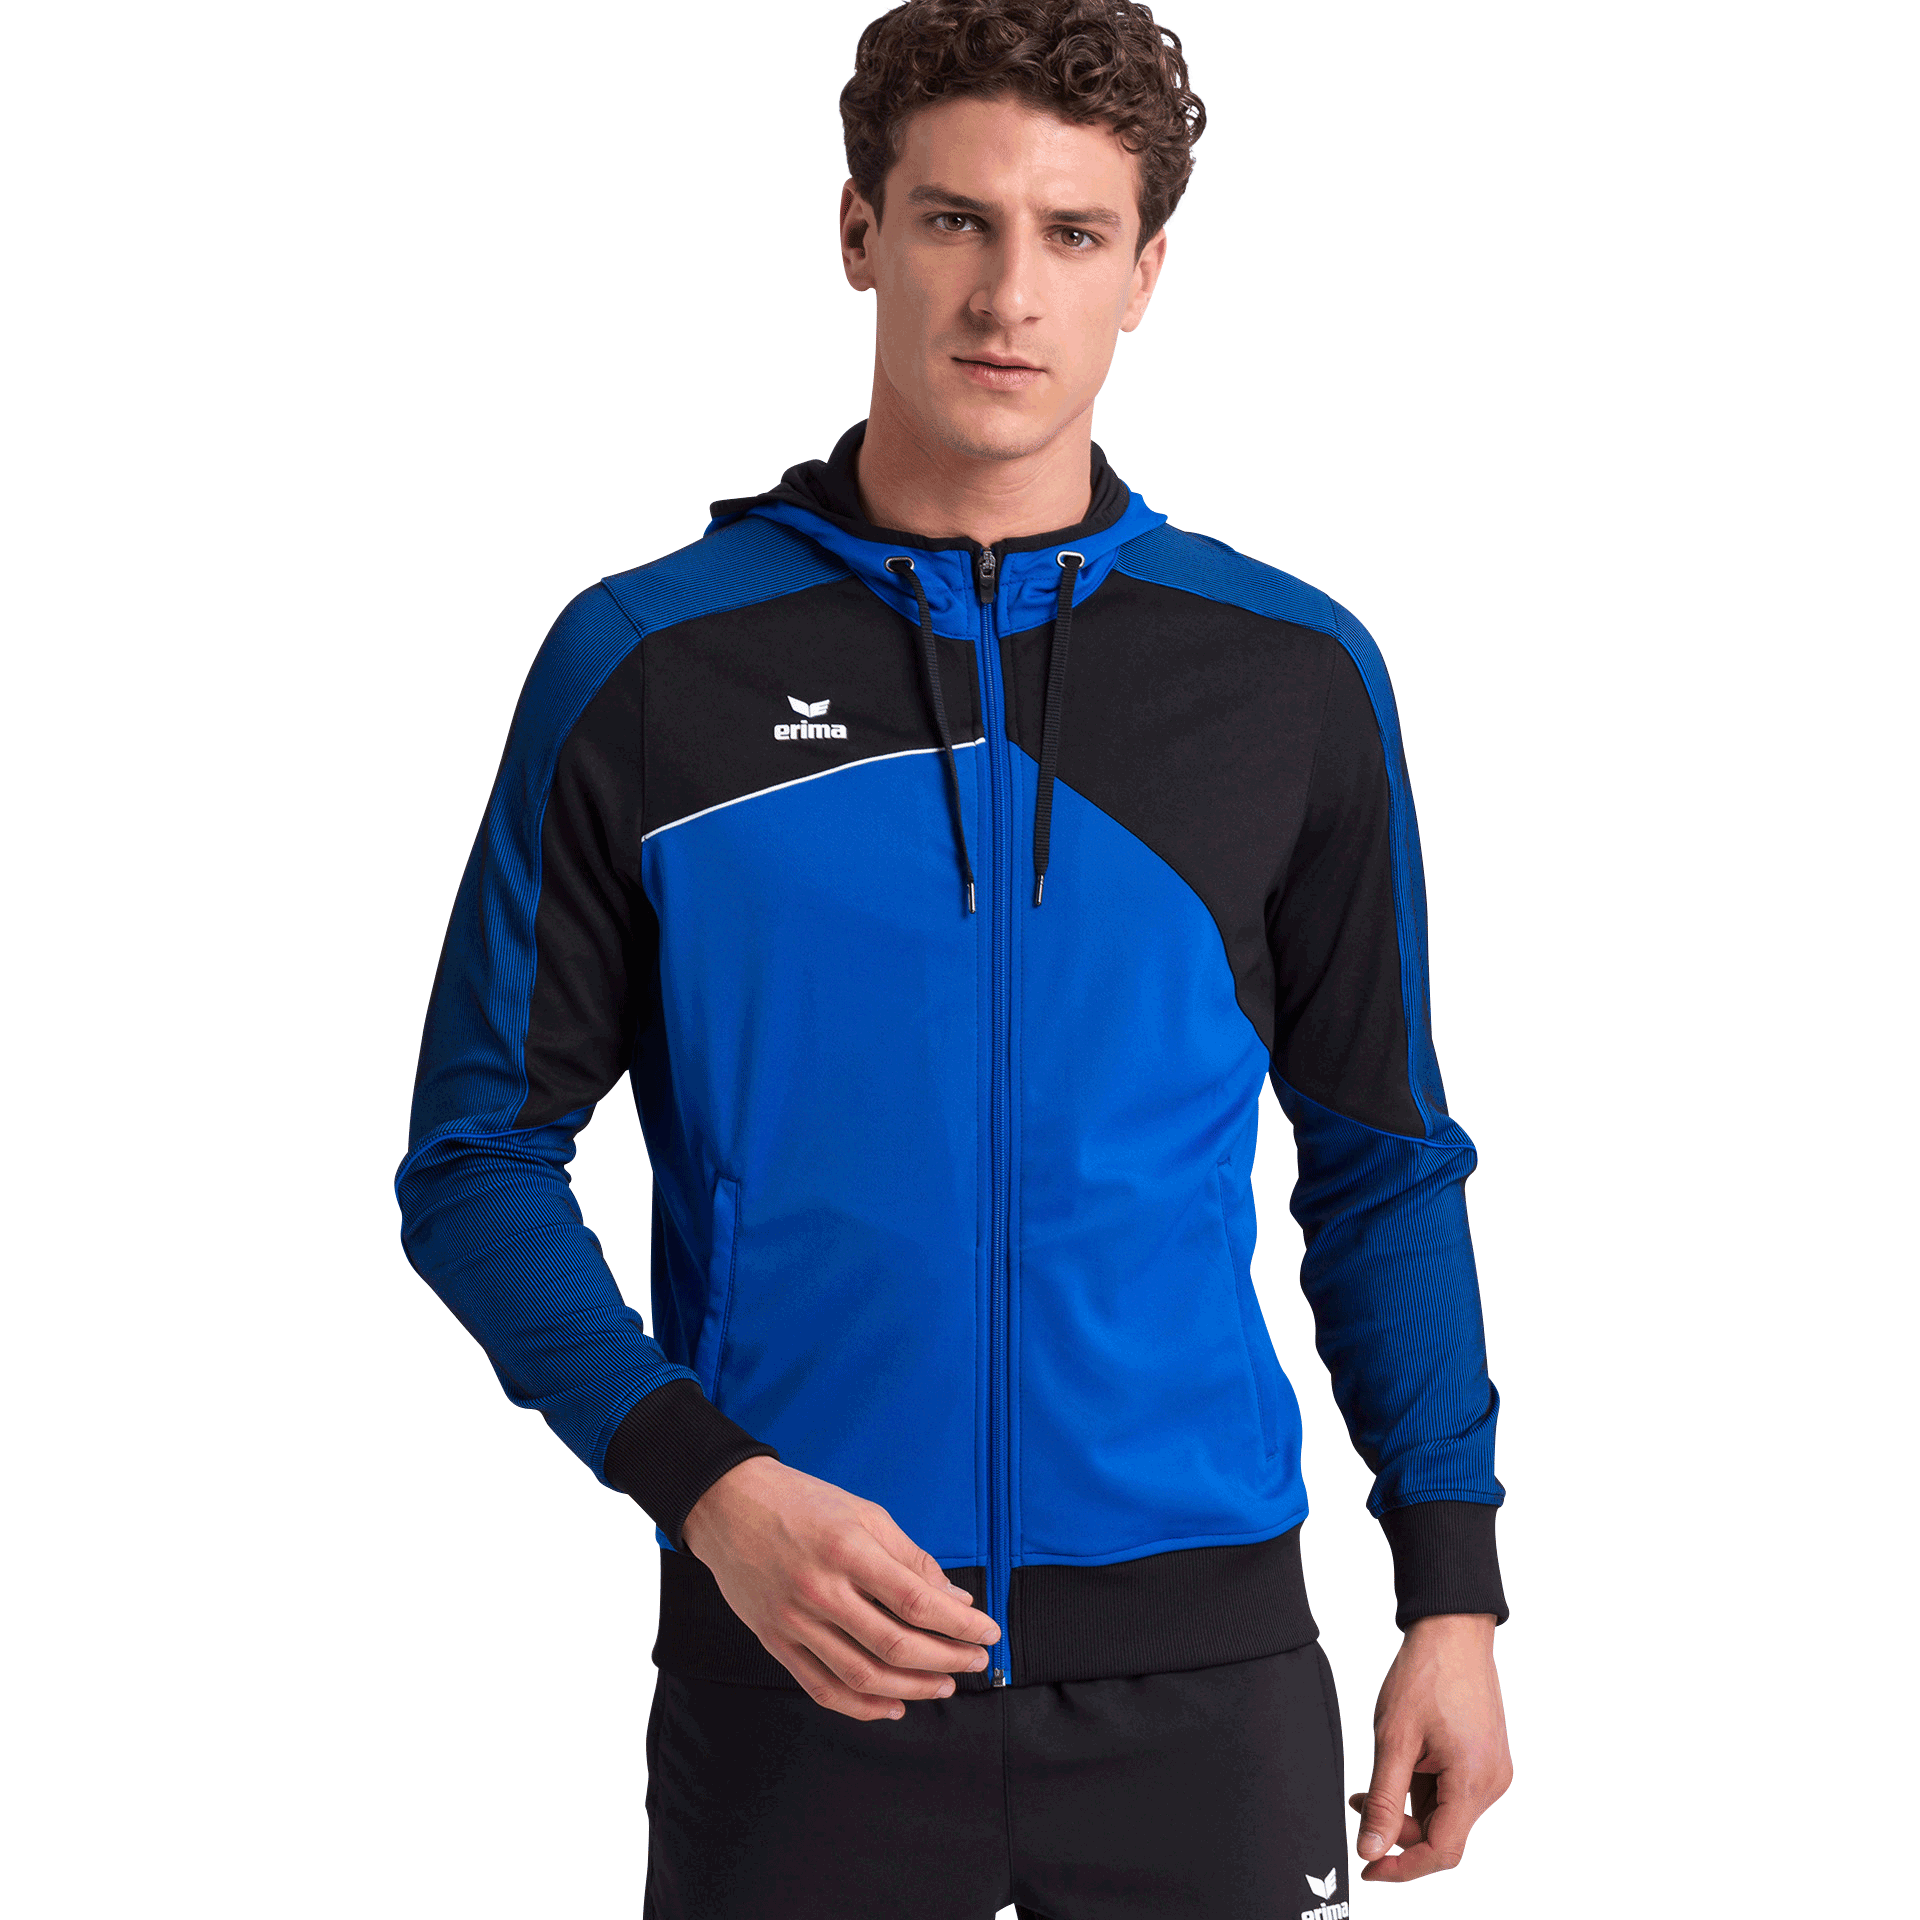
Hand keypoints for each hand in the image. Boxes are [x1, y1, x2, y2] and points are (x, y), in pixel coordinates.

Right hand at [679, 1454, 1001, 1721]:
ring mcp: (794, 1622)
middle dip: (947, 1659)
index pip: (917, 1602)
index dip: (960, 1625)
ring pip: (863, 1675)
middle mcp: (820, 1590)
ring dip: (912, 1688)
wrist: (729, 1505)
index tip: (987, 1632)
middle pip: (895, 1644)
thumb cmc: (802, 1503)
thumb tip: (955, 1599)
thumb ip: (911, 1558)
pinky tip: (893, 1706)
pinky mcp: (776, 1642)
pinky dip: (862, 1706)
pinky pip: (823, 1688)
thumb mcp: (865, 1513)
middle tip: (975, 1661)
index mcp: (847, 1549)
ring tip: (944, 1685)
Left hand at [1350, 1612, 1511, 1881]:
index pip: (1442, 1852)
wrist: (1451, 1630)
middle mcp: (1492, 1782)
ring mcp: (1493, 1769)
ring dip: (1410, 1803)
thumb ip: (1385, 1801)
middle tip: (1362, 1804)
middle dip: (1401, 1828)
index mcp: (1474, 1781)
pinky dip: (1424, 1786)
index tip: (1370, 1870)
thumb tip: (1372, 1850)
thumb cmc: (1426, 1674)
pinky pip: (1454, 1790)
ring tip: (1382, 1768)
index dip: (1403, 1867)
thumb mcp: (1394, 1739)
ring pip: (1447, 1812)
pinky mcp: (1487, 1757)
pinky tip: (1404, 1760)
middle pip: (1444, 1834)